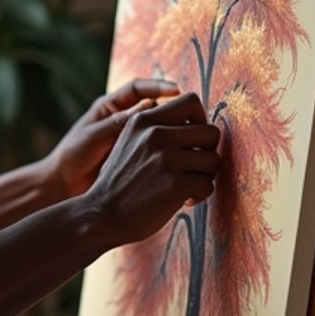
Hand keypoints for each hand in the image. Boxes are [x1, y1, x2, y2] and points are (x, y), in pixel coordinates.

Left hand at [46, 78, 179, 198]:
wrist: (65, 184)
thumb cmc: (73, 155)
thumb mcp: (94, 136)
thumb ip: (118, 123)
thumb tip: (149, 105)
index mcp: (111, 106)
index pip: (139, 88)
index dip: (159, 85)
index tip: (177, 90)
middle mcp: (125, 119)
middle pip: (157, 107)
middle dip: (176, 109)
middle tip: (192, 117)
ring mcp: (133, 138)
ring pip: (162, 129)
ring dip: (177, 131)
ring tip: (192, 137)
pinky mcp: (138, 156)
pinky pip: (160, 149)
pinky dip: (171, 151)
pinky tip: (183, 156)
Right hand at [86, 91, 220, 246]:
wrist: (101, 215)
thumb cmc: (120, 182)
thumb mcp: (129, 141)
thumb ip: (155, 128)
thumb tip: (196, 122)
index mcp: (144, 120)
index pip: (191, 101)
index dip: (201, 120)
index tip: (193, 140)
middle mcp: (155, 134)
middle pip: (211, 132)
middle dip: (208, 152)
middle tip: (193, 168)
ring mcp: (165, 159)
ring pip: (213, 160)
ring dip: (205, 176)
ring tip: (186, 185)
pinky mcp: (175, 185)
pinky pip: (208, 184)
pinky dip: (200, 195)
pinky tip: (183, 200)